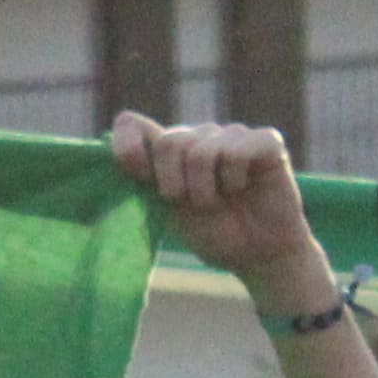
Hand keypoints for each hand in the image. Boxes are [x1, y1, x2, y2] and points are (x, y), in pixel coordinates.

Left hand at [110, 113, 319, 292]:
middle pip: (169, 141)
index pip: (131, 124)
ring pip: (202, 151)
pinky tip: (246, 186)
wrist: (258, 253)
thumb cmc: (215, 232)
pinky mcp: (265, 140)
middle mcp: (199, 135)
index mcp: (169, 150)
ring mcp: (232, 134)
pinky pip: (237, 151)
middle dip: (177, 184)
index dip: (127, 147)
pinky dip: (236, 179)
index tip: (140, 176)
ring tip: (224, 200)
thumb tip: (111, 148)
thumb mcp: (171, 209)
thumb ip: (148, 179)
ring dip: (208, 190)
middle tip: (197, 205)